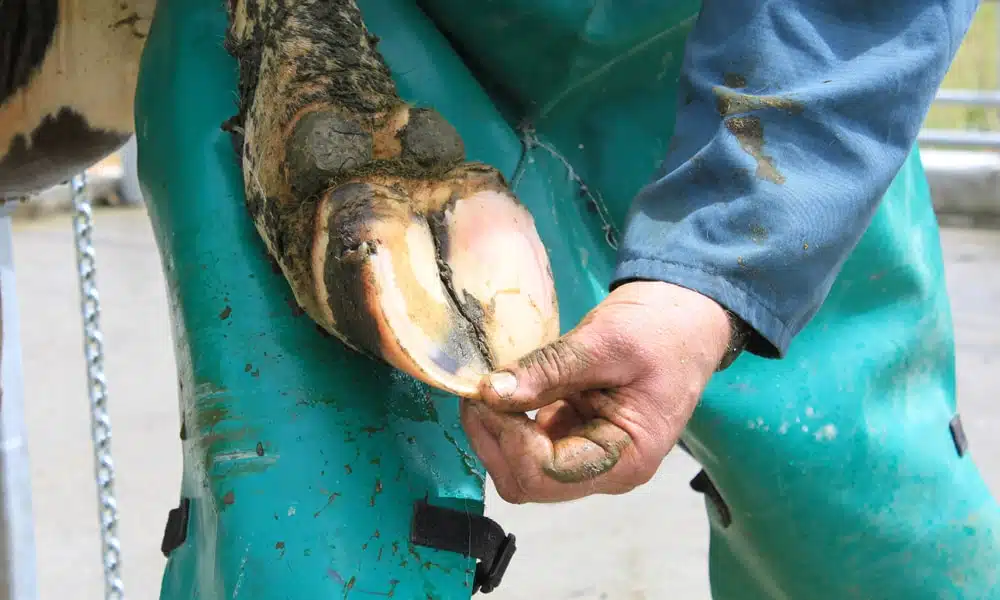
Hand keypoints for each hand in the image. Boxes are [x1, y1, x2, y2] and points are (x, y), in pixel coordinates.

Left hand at [460, 281, 732, 502]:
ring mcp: (588, 456)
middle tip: (480, 388)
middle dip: (494, 438)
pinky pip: (527, 444)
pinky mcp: (574, 436)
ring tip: (490, 385)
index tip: (489, 391)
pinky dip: (507, 420)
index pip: (542, 474)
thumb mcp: (603, 342)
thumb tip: (490, 393)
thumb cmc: (661, 330)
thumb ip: (549, 370)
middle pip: (526, 481)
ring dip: (496, 430)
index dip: (507, 437)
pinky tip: (507, 387)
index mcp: (624, 459)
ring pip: (520, 468)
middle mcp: (604, 470)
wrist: (685, 318)